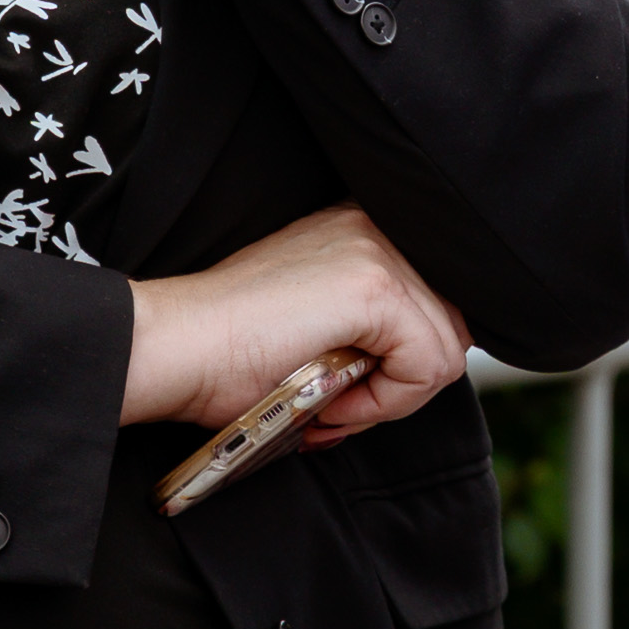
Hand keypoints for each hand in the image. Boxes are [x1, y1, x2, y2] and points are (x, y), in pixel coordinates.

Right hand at [123, 204, 467, 451]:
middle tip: (338, 401)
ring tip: (328, 400)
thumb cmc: (230, 353)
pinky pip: (427, 367)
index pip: (440, 302)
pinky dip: (386, 403)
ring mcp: (378, 251)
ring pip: (445, 351)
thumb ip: (375, 329)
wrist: (176, 349)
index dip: (402, 362)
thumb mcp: (321, 325)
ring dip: (390, 397)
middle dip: (403, 381)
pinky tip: (331, 400)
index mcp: (365, 227)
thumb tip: (426, 366)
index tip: (345, 386)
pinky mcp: (374, 289)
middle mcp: (378, 225)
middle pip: (452, 326)